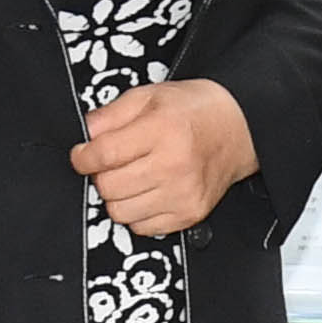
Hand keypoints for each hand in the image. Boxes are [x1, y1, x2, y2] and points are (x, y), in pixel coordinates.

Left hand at [75, 77, 257, 239]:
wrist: (239, 128)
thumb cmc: (194, 110)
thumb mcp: (149, 95)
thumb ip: (111, 114)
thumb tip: (84, 134)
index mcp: (162, 130)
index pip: (104, 155)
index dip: (82, 157)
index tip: (81, 155)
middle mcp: (173, 165)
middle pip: (108, 187)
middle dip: (100, 175)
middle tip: (111, 163)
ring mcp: (183, 194)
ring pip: (120, 212)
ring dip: (118, 196)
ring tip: (132, 177)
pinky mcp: (190, 214)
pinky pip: (142, 227)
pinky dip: (137, 212)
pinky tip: (148, 191)